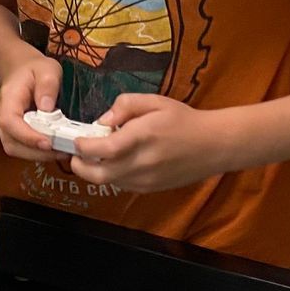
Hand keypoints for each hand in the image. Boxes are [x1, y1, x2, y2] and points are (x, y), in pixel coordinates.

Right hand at [0, 54, 62, 163]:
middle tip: (62, 151)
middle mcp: (0, 115)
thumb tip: (46, 108)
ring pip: (15, 149)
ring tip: (61, 151)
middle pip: (11, 142)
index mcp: (8, 98)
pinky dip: (38, 153)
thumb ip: (48, 85)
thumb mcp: (47, 69)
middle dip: (36, 152)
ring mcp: (4, 126)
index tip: (48, 143)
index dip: (27, 136)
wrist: (21, 69)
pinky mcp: (12, 133)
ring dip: (38, 155)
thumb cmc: (34, 69)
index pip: (10, 122)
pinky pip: (21, 148)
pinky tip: (55, 149)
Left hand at [64, 93, 232, 192]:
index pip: (102, 149)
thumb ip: (125, 105)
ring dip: (95, 171)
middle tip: (76, 154)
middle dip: (79, 166)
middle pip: (98, 175)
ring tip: (96, 155)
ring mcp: (146, 180)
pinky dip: (111, 176)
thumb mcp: (155, 101)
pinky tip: (116, 162)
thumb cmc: (183, 120)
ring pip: (107, 183)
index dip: (82, 146)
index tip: (76, 139)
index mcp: (142, 137)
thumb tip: (103, 120)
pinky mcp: (150, 189)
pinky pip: (121, 185)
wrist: (214, 145)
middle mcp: (142, 163)